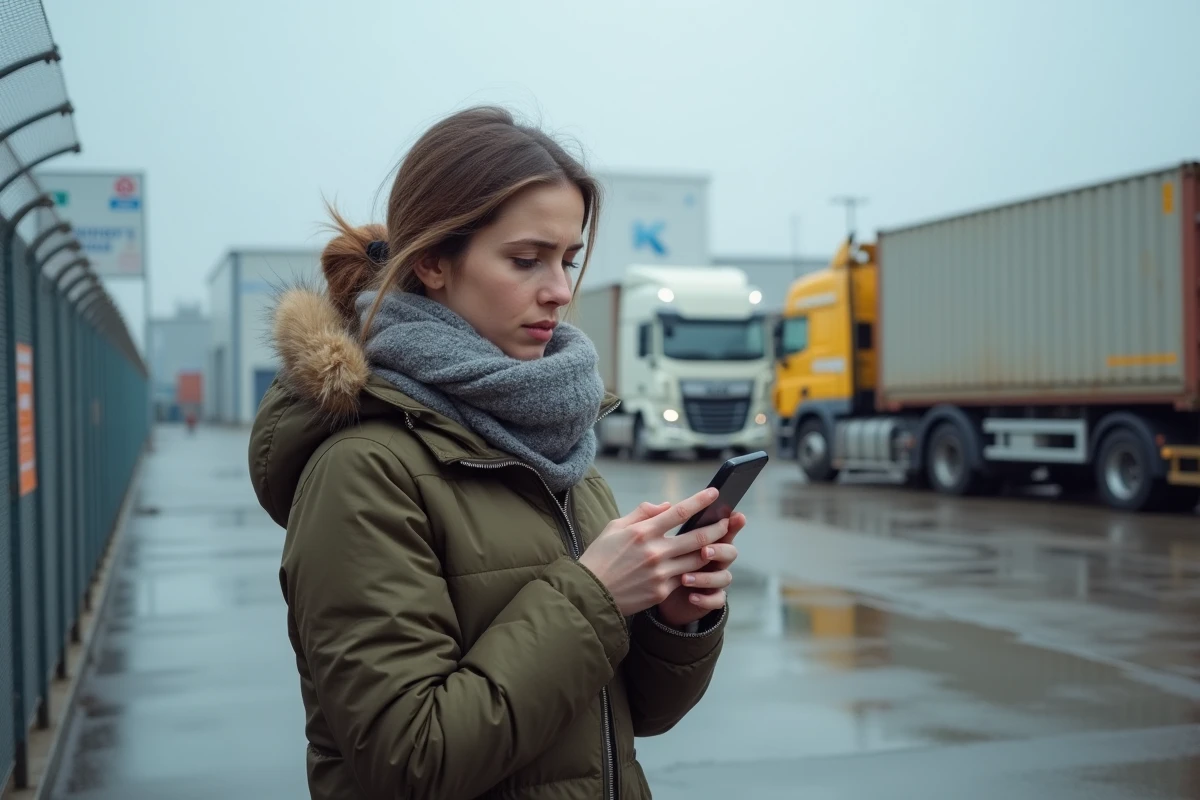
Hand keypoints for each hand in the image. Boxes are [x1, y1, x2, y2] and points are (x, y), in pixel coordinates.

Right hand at [578, 488, 731, 616]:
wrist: (590, 594)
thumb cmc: (600, 557)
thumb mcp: (614, 527)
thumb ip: (641, 513)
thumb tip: (666, 505)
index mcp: (642, 532)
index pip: (678, 512)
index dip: (700, 501)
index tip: (714, 493)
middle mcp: (654, 552)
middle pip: (697, 537)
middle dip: (717, 527)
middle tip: (728, 520)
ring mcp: (660, 573)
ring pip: (697, 559)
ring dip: (713, 550)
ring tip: (722, 541)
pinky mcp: (661, 590)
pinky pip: (685, 577)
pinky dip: (696, 570)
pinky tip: (704, 564)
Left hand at [655, 511, 742, 628]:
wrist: (652, 593)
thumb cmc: (655, 561)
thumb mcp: (652, 539)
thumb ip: (657, 520)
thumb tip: (667, 505)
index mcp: (704, 541)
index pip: (721, 529)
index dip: (732, 523)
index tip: (737, 516)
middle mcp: (713, 559)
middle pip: (728, 551)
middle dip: (719, 549)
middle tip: (704, 550)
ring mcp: (713, 579)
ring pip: (724, 577)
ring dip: (707, 577)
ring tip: (685, 578)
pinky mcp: (709, 598)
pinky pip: (716, 599)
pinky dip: (706, 599)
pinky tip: (692, 597)